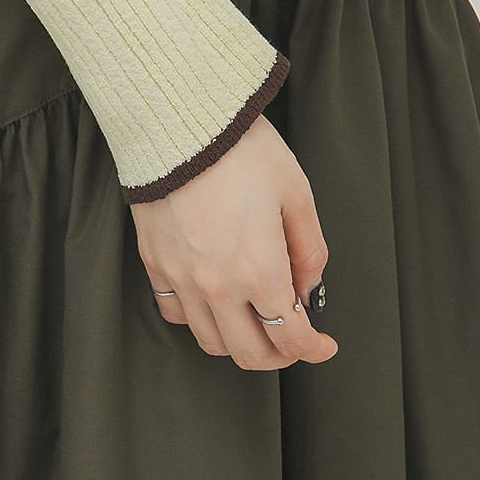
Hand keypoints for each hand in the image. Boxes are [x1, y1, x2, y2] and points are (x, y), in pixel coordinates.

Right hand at [133, 115, 336, 369]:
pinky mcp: (156, 267)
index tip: (323, 346)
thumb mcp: (296, 194)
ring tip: (255, 325)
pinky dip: (201, 319)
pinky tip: (215, 302)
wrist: (179, 123)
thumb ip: (309, 250)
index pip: (290, 336)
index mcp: (260, 271)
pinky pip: (178, 314)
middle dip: (279, 356)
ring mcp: (182, 280)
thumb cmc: (242, 151)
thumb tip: (307, 289)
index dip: (312, 349)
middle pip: (249, 353)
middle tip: (292, 343)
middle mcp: (218, 286)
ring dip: (239, 343)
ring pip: (212, 341)